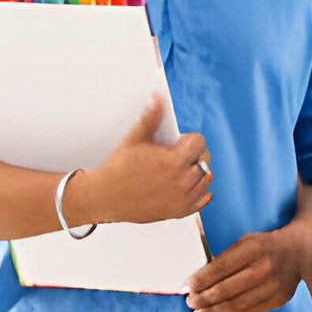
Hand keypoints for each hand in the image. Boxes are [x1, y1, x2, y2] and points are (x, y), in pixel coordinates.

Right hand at [72, 96, 211, 225]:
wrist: (105, 198)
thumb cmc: (117, 170)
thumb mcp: (134, 139)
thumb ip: (150, 118)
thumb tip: (157, 99)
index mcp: (173, 161)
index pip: (199, 143)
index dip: (189, 139)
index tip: (179, 141)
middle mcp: (182, 181)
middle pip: (204, 160)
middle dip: (194, 154)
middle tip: (178, 154)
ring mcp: (182, 199)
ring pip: (206, 179)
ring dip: (197, 172)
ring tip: (179, 169)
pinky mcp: (180, 212)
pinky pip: (203, 199)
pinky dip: (198, 191)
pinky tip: (185, 185)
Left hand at [186, 227, 306, 311]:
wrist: (299, 251)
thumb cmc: (264, 246)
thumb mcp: (245, 241)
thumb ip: (225, 257)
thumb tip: (196, 279)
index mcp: (254, 247)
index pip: (221, 267)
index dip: (201, 280)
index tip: (186, 286)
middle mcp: (266, 266)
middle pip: (227, 288)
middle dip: (204, 297)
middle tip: (190, 301)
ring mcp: (274, 285)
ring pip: (237, 303)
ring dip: (214, 309)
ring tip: (198, 311)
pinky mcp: (279, 299)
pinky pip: (249, 310)